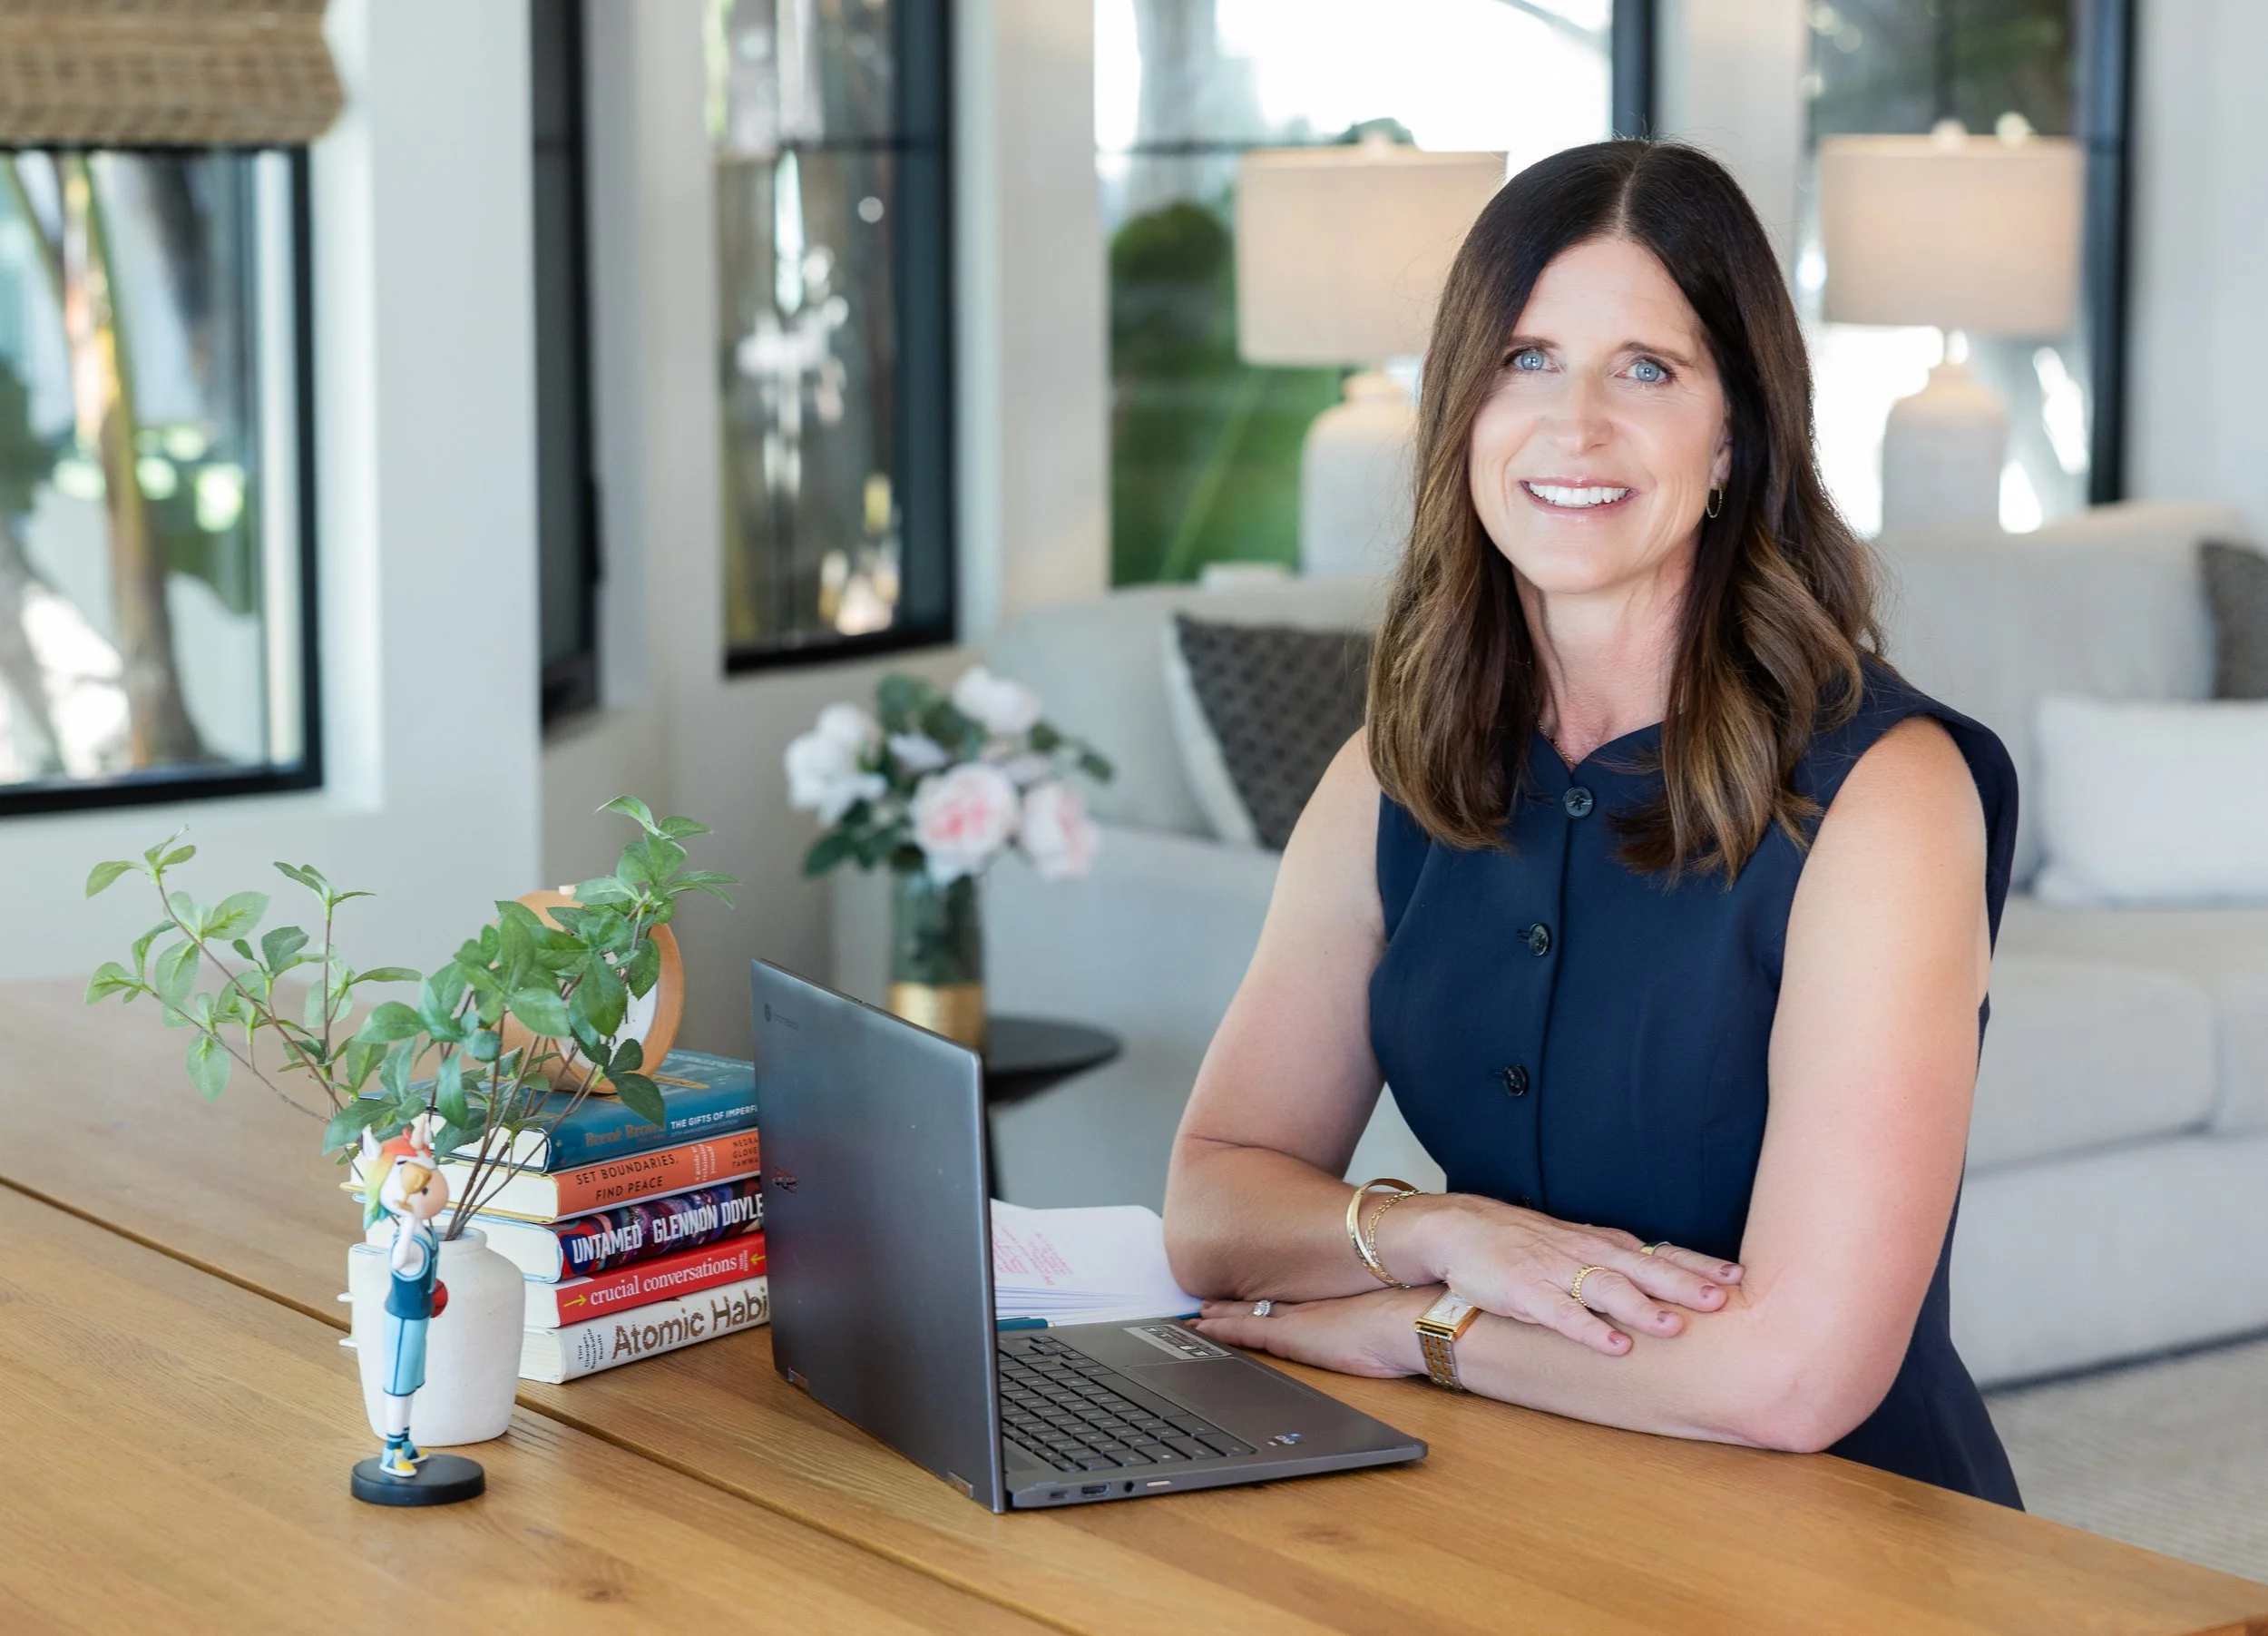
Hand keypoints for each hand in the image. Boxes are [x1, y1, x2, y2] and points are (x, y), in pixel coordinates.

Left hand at [1190, 1287, 1434, 1377]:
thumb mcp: (1392, 1319)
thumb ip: (1380, 1320)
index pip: (1291, 1301)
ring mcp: (1298, 1319)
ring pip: (1248, 1315)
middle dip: (1236, 1303)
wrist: (1414, 1320)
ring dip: (1222, 1315)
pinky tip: (1202, 1326)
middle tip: (1208, 1300)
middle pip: (1264, 1304)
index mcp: (1333, 1304)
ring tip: (1198, 1314)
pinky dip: (1222, 1329)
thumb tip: (1395, 1325)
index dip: (1267, 1298)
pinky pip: (1245, 1330)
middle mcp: (1311, 1306)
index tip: (1250, 1295)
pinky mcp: (1290, 1335)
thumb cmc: (1414, 1323)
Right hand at [1388, 1196, 1742, 1356]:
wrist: (1462, 1228)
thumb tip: (1671, 1281)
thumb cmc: (1525, 1243)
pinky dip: (1589, 1330)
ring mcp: (1556, 1272)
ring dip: (1642, 1307)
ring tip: (1675, 1326)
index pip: (1659, 1253)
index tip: (1737, 1277)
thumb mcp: (1579, 1245)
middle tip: (1722, 1299)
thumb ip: (1620, 1262)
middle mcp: (1586, 1255)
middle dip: (1683, 1284)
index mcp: (1603, 1246)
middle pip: (1643, 1269)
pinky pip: (1562, 1314)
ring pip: (1606, 1289)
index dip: (1696, 1264)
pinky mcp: (1526, 1293)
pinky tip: (1613, 1346)